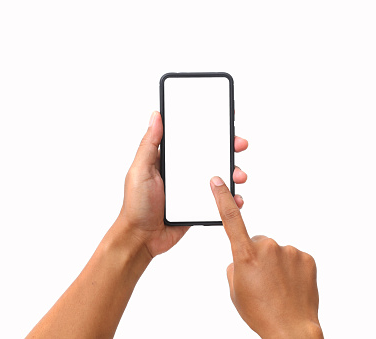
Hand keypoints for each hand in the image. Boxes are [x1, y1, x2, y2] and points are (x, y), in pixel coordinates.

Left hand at [117, 111, 248, 257]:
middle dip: (228, 148)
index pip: (191, 139)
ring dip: (233, 173)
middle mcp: (183, 172)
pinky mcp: (200, 205)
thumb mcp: (140, 170)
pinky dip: (230, 197)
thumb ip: (149, 144)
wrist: (142, 238)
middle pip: (210, 155)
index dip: (208, 129)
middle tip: (239, 144)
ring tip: (239, 175)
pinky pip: (219, 198)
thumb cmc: (136, 205)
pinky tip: (236, 197)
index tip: (224, 121)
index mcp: (169, 160)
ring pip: (219, 176)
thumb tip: (155, 116)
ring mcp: (193, 188)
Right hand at [210, 176, 322, 338]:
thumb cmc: (261, 313)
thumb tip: (242, 257)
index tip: (218, 181)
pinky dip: (291, 269)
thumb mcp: (235, 290)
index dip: (222, 198)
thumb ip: (235, 266)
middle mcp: (267, 248)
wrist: (291, 329)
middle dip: (257, 256)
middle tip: (262, 280)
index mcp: (245, 255)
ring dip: (275, 264)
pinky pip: (293, 258)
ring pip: (276, 251)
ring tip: (277, 286)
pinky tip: (290, 285)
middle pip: (258, 241)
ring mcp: (289, 252)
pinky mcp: (306, 257)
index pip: (231, 219)